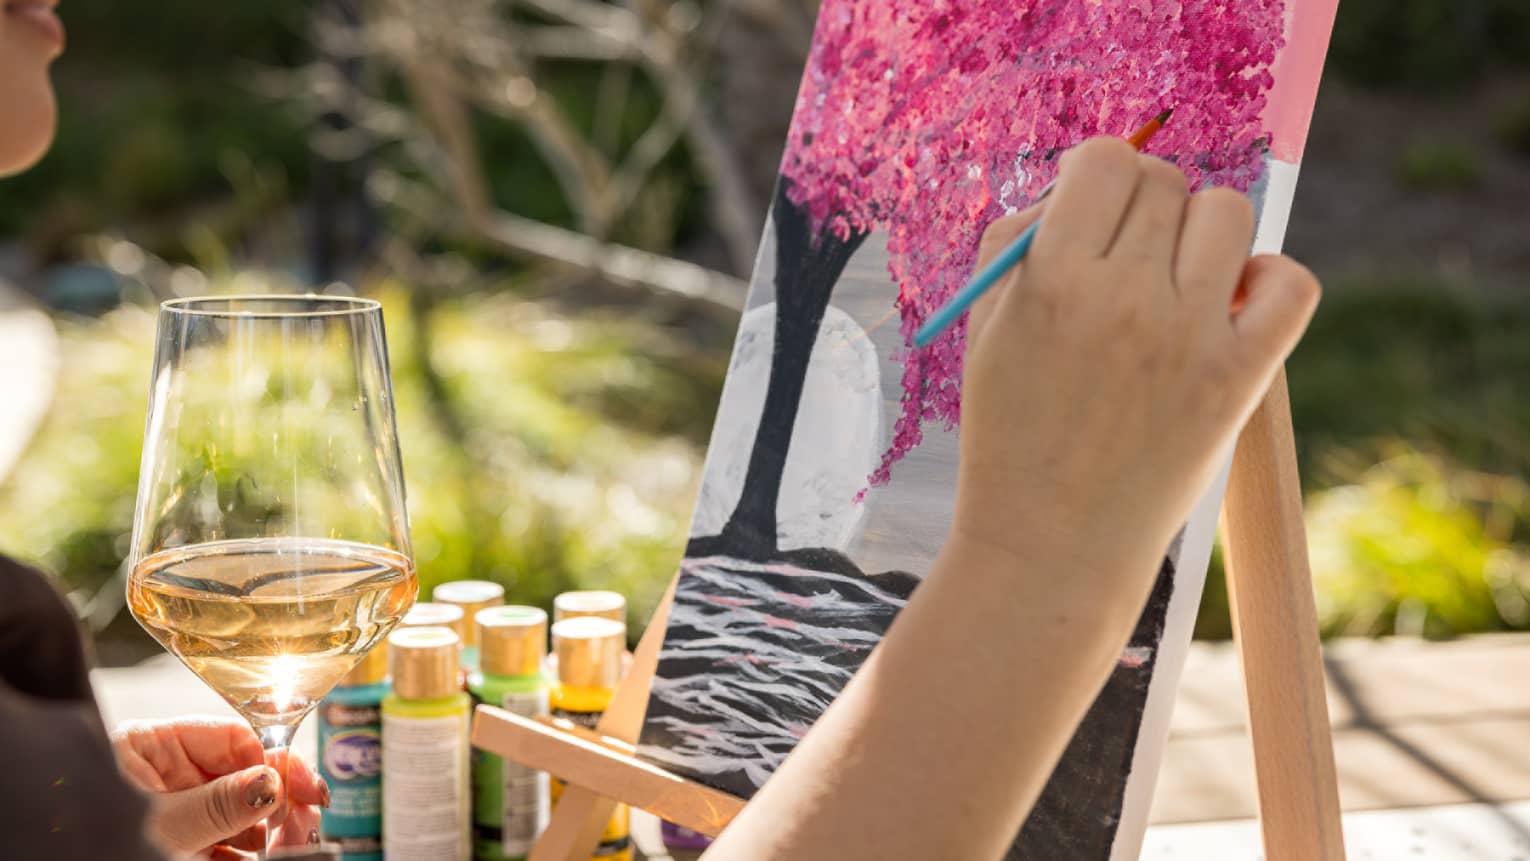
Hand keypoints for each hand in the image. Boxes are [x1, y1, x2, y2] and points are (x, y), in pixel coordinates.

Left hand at [111, 717, 329, 858]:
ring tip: (288, 843)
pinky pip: (228, 842)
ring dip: (270, 828)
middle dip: (277, 795)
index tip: (301, 784)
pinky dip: (249, 851)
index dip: (271, 758)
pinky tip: (260, 857)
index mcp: (149, 747)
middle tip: (308, 816)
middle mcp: (166, 775)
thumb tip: (273, 781)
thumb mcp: (160, 823)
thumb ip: (217, 803)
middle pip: (243, 773)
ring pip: (241, 811)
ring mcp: (176, 812)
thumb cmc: (83, 845)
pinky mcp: (183, 845)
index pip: (230, 737)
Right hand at [956, 137, 1318, 608]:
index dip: (1099, 174)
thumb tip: (1074, 186)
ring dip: (1204, 232)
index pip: (1104, 160)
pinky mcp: (1238, 380)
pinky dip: (1271, 279)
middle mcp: (1123, 298)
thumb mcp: (984, 330)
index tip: (1094, 210)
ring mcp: (1189, 338)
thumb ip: (1015, 242)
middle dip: (1145, 205)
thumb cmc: (1010, 433)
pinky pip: (1291, 284)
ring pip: (1228, 213)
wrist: (1049, 546)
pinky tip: (1235, 304)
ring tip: (1179, 282)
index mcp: (1050, 280)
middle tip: (1130, 256)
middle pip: (1165, 183)